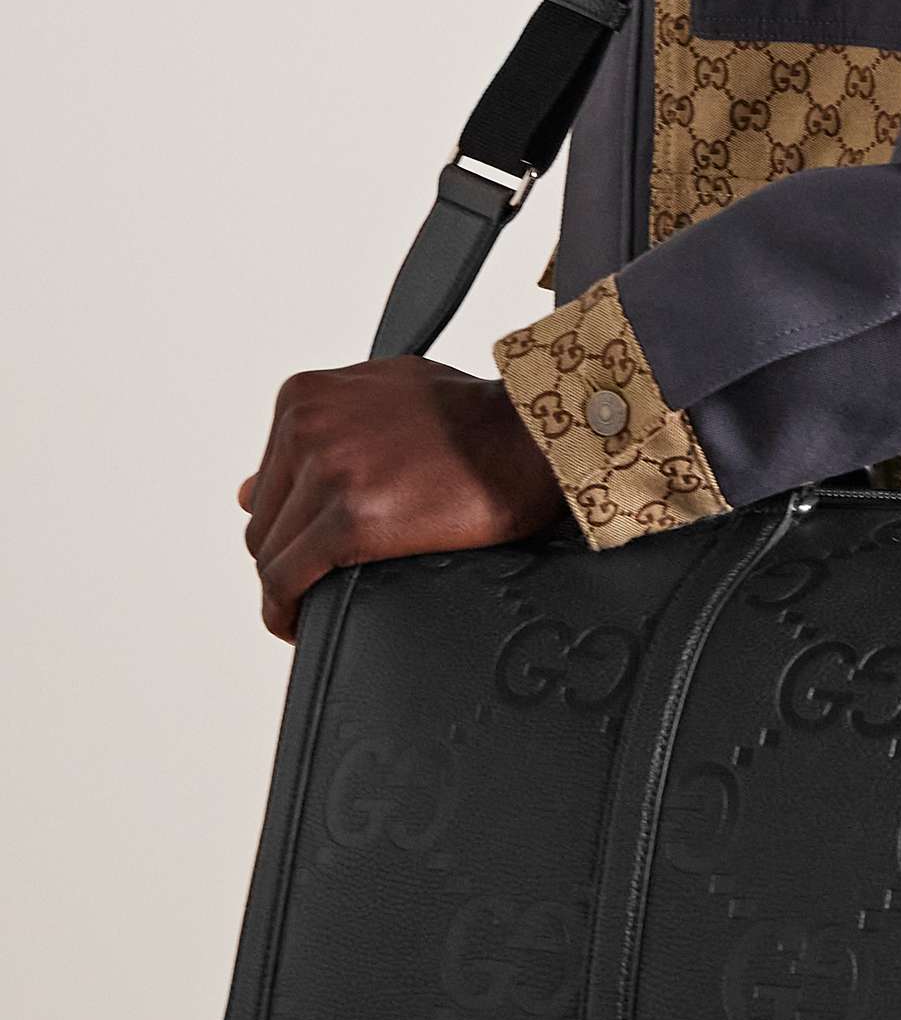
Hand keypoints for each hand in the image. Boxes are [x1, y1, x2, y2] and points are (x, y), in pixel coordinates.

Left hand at [240, 358, 564, 639]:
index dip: (290, 523)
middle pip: (265, 519)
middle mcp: (307, 428)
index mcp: (306, 396)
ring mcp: (326, 472)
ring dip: (289, 587)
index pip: (269, 480)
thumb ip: (322, 428)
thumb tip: (249, 490)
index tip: (311, 549)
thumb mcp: (387, 394)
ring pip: (271, 553)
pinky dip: (285, 610)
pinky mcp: (349, 520)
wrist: (532, 436)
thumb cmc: (476, 415)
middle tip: (322, 584)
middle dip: (289, 555)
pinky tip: (299, 625)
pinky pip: (286, 579)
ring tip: (313, 609)